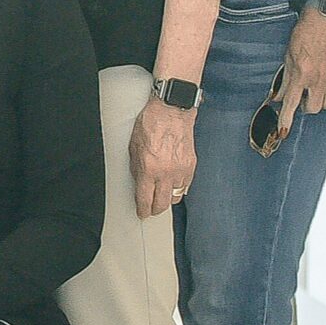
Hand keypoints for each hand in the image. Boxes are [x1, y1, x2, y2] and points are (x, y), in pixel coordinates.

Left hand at [129, 94, 198, 218]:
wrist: (171, 111)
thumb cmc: (150, 124)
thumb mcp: (133, 148)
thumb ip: (137, 170)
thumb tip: (139, 185)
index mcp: (149, 169)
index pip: (145, 199)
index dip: (143, 210)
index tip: (142, 213)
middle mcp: (167, 173)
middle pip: (163, 204)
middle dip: (155, 209)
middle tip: (150, 209)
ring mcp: (181, 170)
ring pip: (176, 196)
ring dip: (168, 199)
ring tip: (161, 197)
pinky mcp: (192, 165)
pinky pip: (186, 185)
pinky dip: (179, 188)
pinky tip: (172, 185)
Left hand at [281, 7, 325, 115]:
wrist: (325, 22)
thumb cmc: (304, 36)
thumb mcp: (287, 58)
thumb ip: (285, 81)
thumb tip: (279, 98)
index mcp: (302, 75)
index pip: (292, 103)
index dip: (286, 119)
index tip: (283, 131)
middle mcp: (319, 79)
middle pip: (313, 109)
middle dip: (304, 106)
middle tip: (300, 97)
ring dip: (318, 101)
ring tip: (312, 90)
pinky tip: (322, 83)